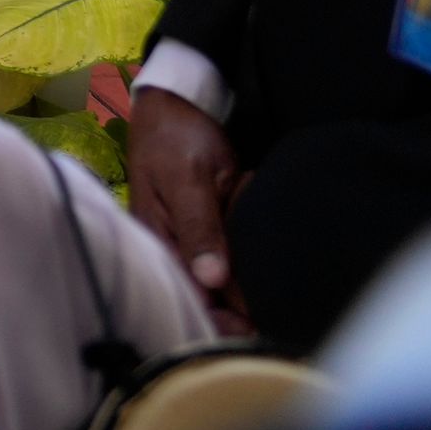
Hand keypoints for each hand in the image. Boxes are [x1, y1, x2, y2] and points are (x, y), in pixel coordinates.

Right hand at [126, 88, 248, 331]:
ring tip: (265, 259)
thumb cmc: (176, 138)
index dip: (222, 319)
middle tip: (273, 296)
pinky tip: (259, 241)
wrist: (178, 104)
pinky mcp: (208, 230)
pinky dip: (249, 257)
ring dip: (247, 279)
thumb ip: (200, 227)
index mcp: (158, 241)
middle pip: (208, 295)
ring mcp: (191, 240)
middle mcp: (173, 248)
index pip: (189, 296)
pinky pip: (232, 257)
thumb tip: (212, 278)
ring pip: (223, 280)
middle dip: (240, 301)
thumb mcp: (187, 178)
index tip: (257, 325)